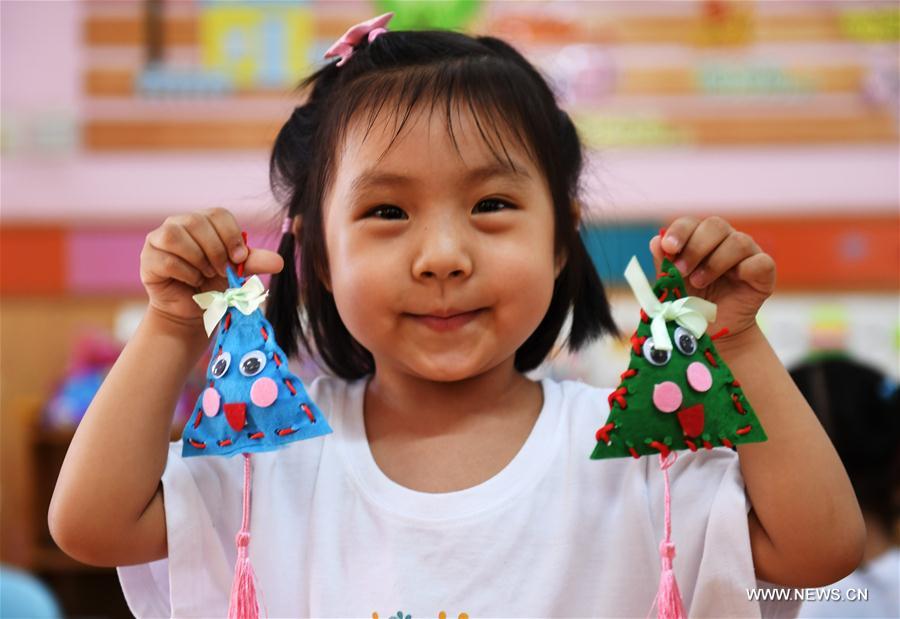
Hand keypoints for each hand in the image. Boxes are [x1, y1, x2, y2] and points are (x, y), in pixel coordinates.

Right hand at [140, 208, 283, 328]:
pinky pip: (167, 259)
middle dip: (215, 250)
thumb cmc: (216, 286)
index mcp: (205, 221)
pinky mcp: (148, 258)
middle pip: (197, 222)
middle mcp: (180, 223)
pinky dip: (185, 273)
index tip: (239, 259)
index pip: (218, 214)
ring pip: (176, 236)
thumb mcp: (238, 273)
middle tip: (221, 271)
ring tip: (205, 275)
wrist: (194, 310)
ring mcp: (160, 238)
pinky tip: (192, 282)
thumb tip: (280, 262)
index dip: (231, 235)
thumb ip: (255, 263)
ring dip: (197, 260)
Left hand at [648, 216, 775, 341]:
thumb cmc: (689, 305)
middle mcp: (724, 241)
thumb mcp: (671, 286)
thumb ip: (664, 265)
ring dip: (715, 262)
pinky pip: (762, 262)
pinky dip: (746, 269)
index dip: (679, 231)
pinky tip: (734, 280)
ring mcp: (747, 255)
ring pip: (738, 241)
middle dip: (695, 247)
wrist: (710, 332)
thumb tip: (656, 241)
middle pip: (715, 225)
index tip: (668, 248)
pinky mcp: (763, 273)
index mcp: (699, 239)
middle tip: (680, 271)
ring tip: (699, 283)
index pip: (691, 223)